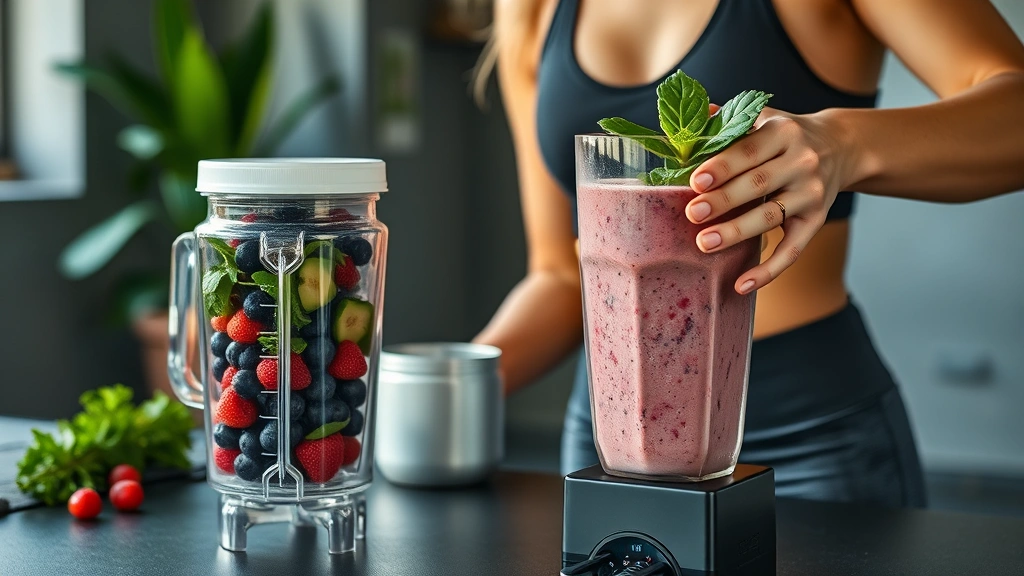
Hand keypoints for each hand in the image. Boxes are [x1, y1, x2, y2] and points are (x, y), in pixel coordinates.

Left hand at [684, 108, 852, 293]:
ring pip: (771, 217)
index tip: (695, 181)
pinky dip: (768, 271)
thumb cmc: (786, 136)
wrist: (841, 146)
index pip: (749, 150)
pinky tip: (741, 285)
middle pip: (759, 184)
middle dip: (724, 200)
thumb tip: (690, 123)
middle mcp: (802, 162)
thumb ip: (728, 122)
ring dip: (737, 232)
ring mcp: (811, 194)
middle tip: (692, 214)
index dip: (722, 166)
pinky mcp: (817, 220)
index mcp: (783, 131)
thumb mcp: (765, 118)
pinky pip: (792, 250)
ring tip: (705, 243)